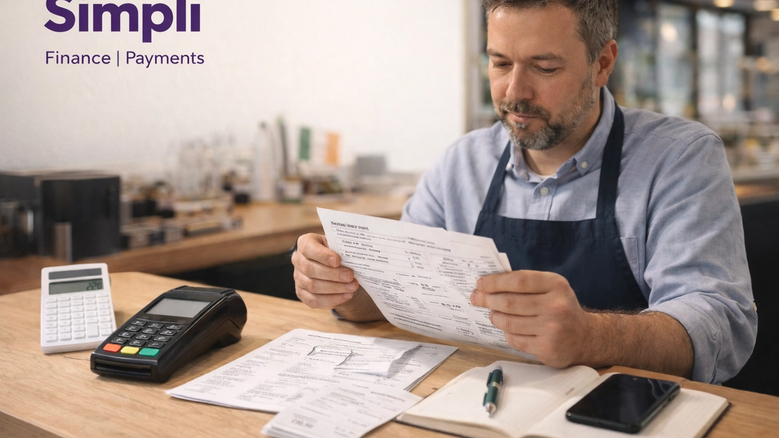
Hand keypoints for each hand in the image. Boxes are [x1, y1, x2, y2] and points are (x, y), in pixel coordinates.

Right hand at [292, 233, 359, 308]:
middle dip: (333, 275)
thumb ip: (341, 250)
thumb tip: (354, 258)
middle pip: (310, 269)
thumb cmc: (335, 252)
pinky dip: (332, 299)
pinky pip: (314, 300)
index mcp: (305, 243)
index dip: (322, 255)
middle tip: (350, 277)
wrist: (331, 265)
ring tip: (352, 287)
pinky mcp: (302, 293)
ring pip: (313, 286)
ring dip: (335, 288)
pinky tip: (346, 295)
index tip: (337, 261)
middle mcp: (298, 260)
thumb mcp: (337, 245)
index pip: (308, 248)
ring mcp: (298, 278)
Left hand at [470, 270, 593, 367]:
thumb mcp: (551, 288)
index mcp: (556, 285)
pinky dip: (507, 332)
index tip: (480, 283)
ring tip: (493, 313)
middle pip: (509, 302)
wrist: (584, 337)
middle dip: (487, 299)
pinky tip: (509, 328)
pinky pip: (514, 339)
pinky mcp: (546, 348)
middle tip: (476, 298)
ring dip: (495, 317)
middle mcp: (556, 306)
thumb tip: (490, 282)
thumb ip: (526, 283)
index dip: (495, 282)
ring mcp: (551, 329)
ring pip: (508, 322)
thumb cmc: (560, 308)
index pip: (518, 280)